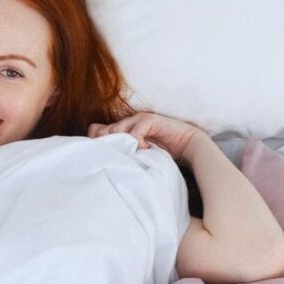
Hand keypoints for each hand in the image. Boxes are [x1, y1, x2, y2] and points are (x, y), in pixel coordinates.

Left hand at [87, 111, 204, 163]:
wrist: (188, 145)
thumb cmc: (162, 153)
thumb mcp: (137, 156)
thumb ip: (123, 155)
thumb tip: (104, 164)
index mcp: (122, 129)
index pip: (96, 130)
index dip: (95, 141)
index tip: (101, 157)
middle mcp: (127, 122)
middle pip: (105, 130)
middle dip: (107, 145)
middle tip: (116, 158)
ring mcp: (139, 119)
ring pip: (118, 129)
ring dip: (122, 144)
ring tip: (131, 155)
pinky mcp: (151, 120)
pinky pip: (136, 131)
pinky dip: (137, 142)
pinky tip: (145, 150)